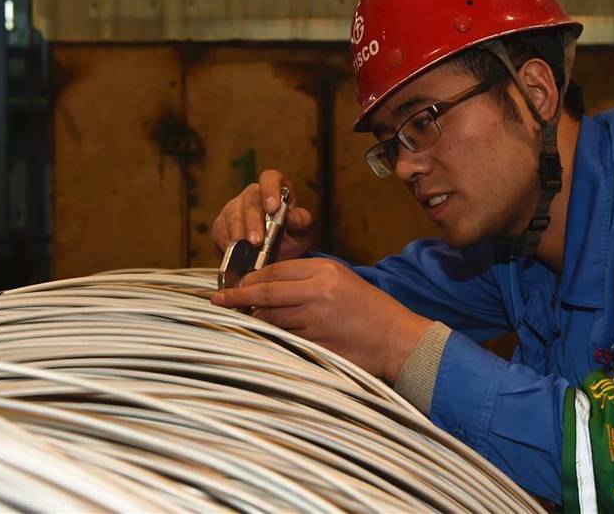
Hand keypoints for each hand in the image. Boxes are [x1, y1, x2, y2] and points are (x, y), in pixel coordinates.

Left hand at [210, 258, 432, 381]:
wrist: (396, 338)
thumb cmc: (369, 310)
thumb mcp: (341, 282)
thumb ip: (307, 281)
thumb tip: (269, 286)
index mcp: (323, 270)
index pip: (275, 270)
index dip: (250, 278)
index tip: (234, 285)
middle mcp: (317, 290)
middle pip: (265, 292)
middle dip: (237, 298)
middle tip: (218, 302)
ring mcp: (315, 318)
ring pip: (270, 318)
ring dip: (253, 322)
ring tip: (241, 323)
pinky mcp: (316, 342)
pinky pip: (283, 339)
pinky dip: (271, 339)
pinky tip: (262, 340)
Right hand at [211, 169, 313, 259]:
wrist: (275, 260)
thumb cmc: (290, 239)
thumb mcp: (301, 232)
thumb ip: (300, 222)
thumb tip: (292, 216)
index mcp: (276, 190)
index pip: (270, 178)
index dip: (270, 189)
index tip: (273, 207)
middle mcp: (252, 195)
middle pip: (250, 202)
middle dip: (253, 223)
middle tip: (257, 241)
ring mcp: (234, 208)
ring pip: (232, 217)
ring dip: (239, 235)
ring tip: (245, 250)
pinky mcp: (221, 225)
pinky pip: (220, 232)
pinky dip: (227, 244)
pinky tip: (235, 254)